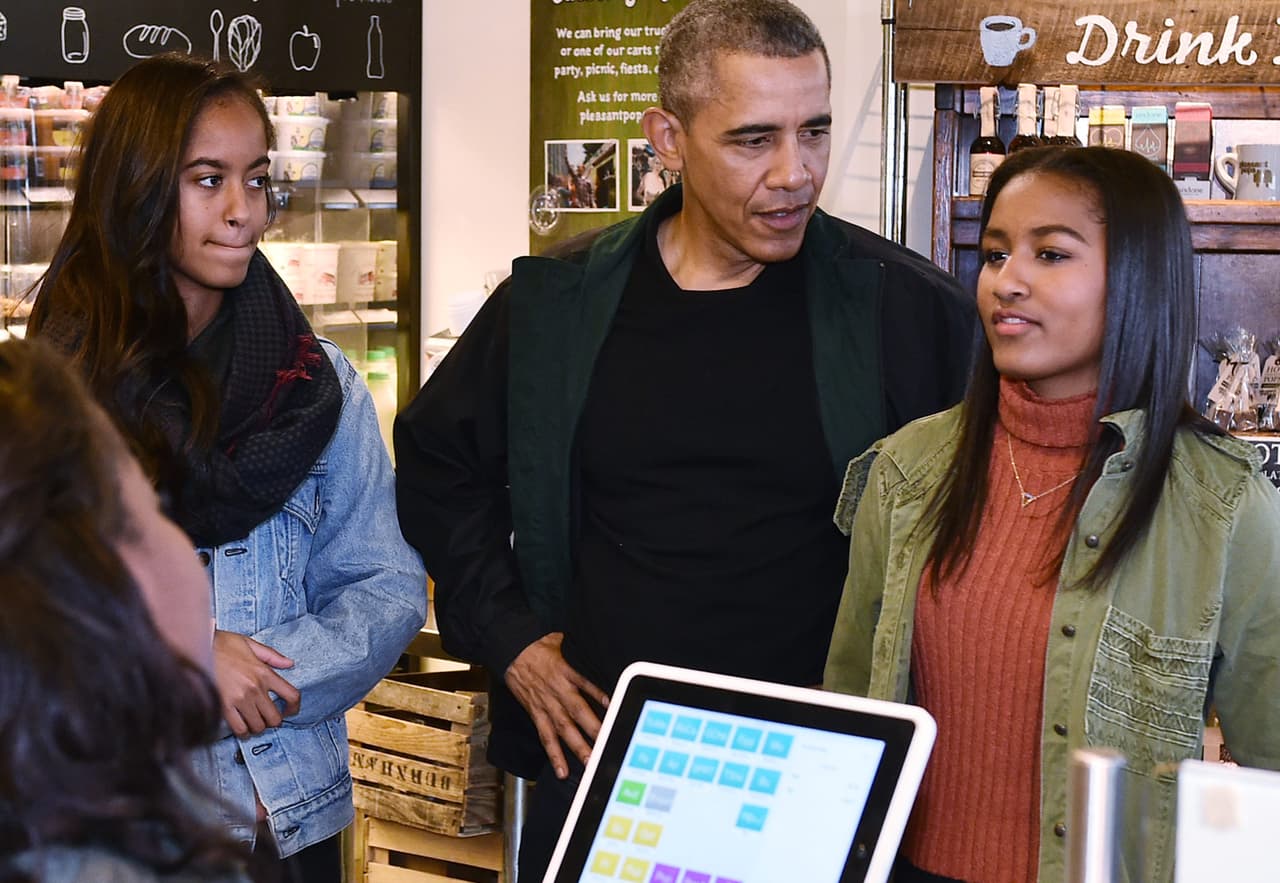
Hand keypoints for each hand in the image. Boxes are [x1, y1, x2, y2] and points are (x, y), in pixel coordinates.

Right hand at [212, 630, 300, 736]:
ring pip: (258, 726)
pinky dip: (243, 732)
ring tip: (254, 722)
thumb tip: (290, 664)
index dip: (294, 708)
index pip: (291, 695)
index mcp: (265, 673)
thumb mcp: (249, 644)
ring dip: (258, 727)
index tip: (290, 711)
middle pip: (275, 718)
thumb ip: (272, 656)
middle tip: (267, 718)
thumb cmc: (222, 644)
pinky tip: (242, 727)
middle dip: (273, 721)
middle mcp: (255, 688)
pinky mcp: (223, 707)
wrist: (196, 646)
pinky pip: (239, 728)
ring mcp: (239, 699)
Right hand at [504, 633, 608, 778]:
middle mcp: (557, 692)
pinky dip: (553, 754)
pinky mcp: (535, 713)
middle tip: (606, 747)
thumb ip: (578, 645)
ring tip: (589, 764)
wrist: (510, 651)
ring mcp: (546, 705)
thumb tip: (594, 639)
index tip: (613, 707)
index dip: (598, 695)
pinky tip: (561, 769)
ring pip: (563, 730)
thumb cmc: (537, 645)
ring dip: (576, 748)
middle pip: (577, 713)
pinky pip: (545, 736)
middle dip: (593, 731)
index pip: (585, 685)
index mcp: (565, 672)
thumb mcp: (560, 639)